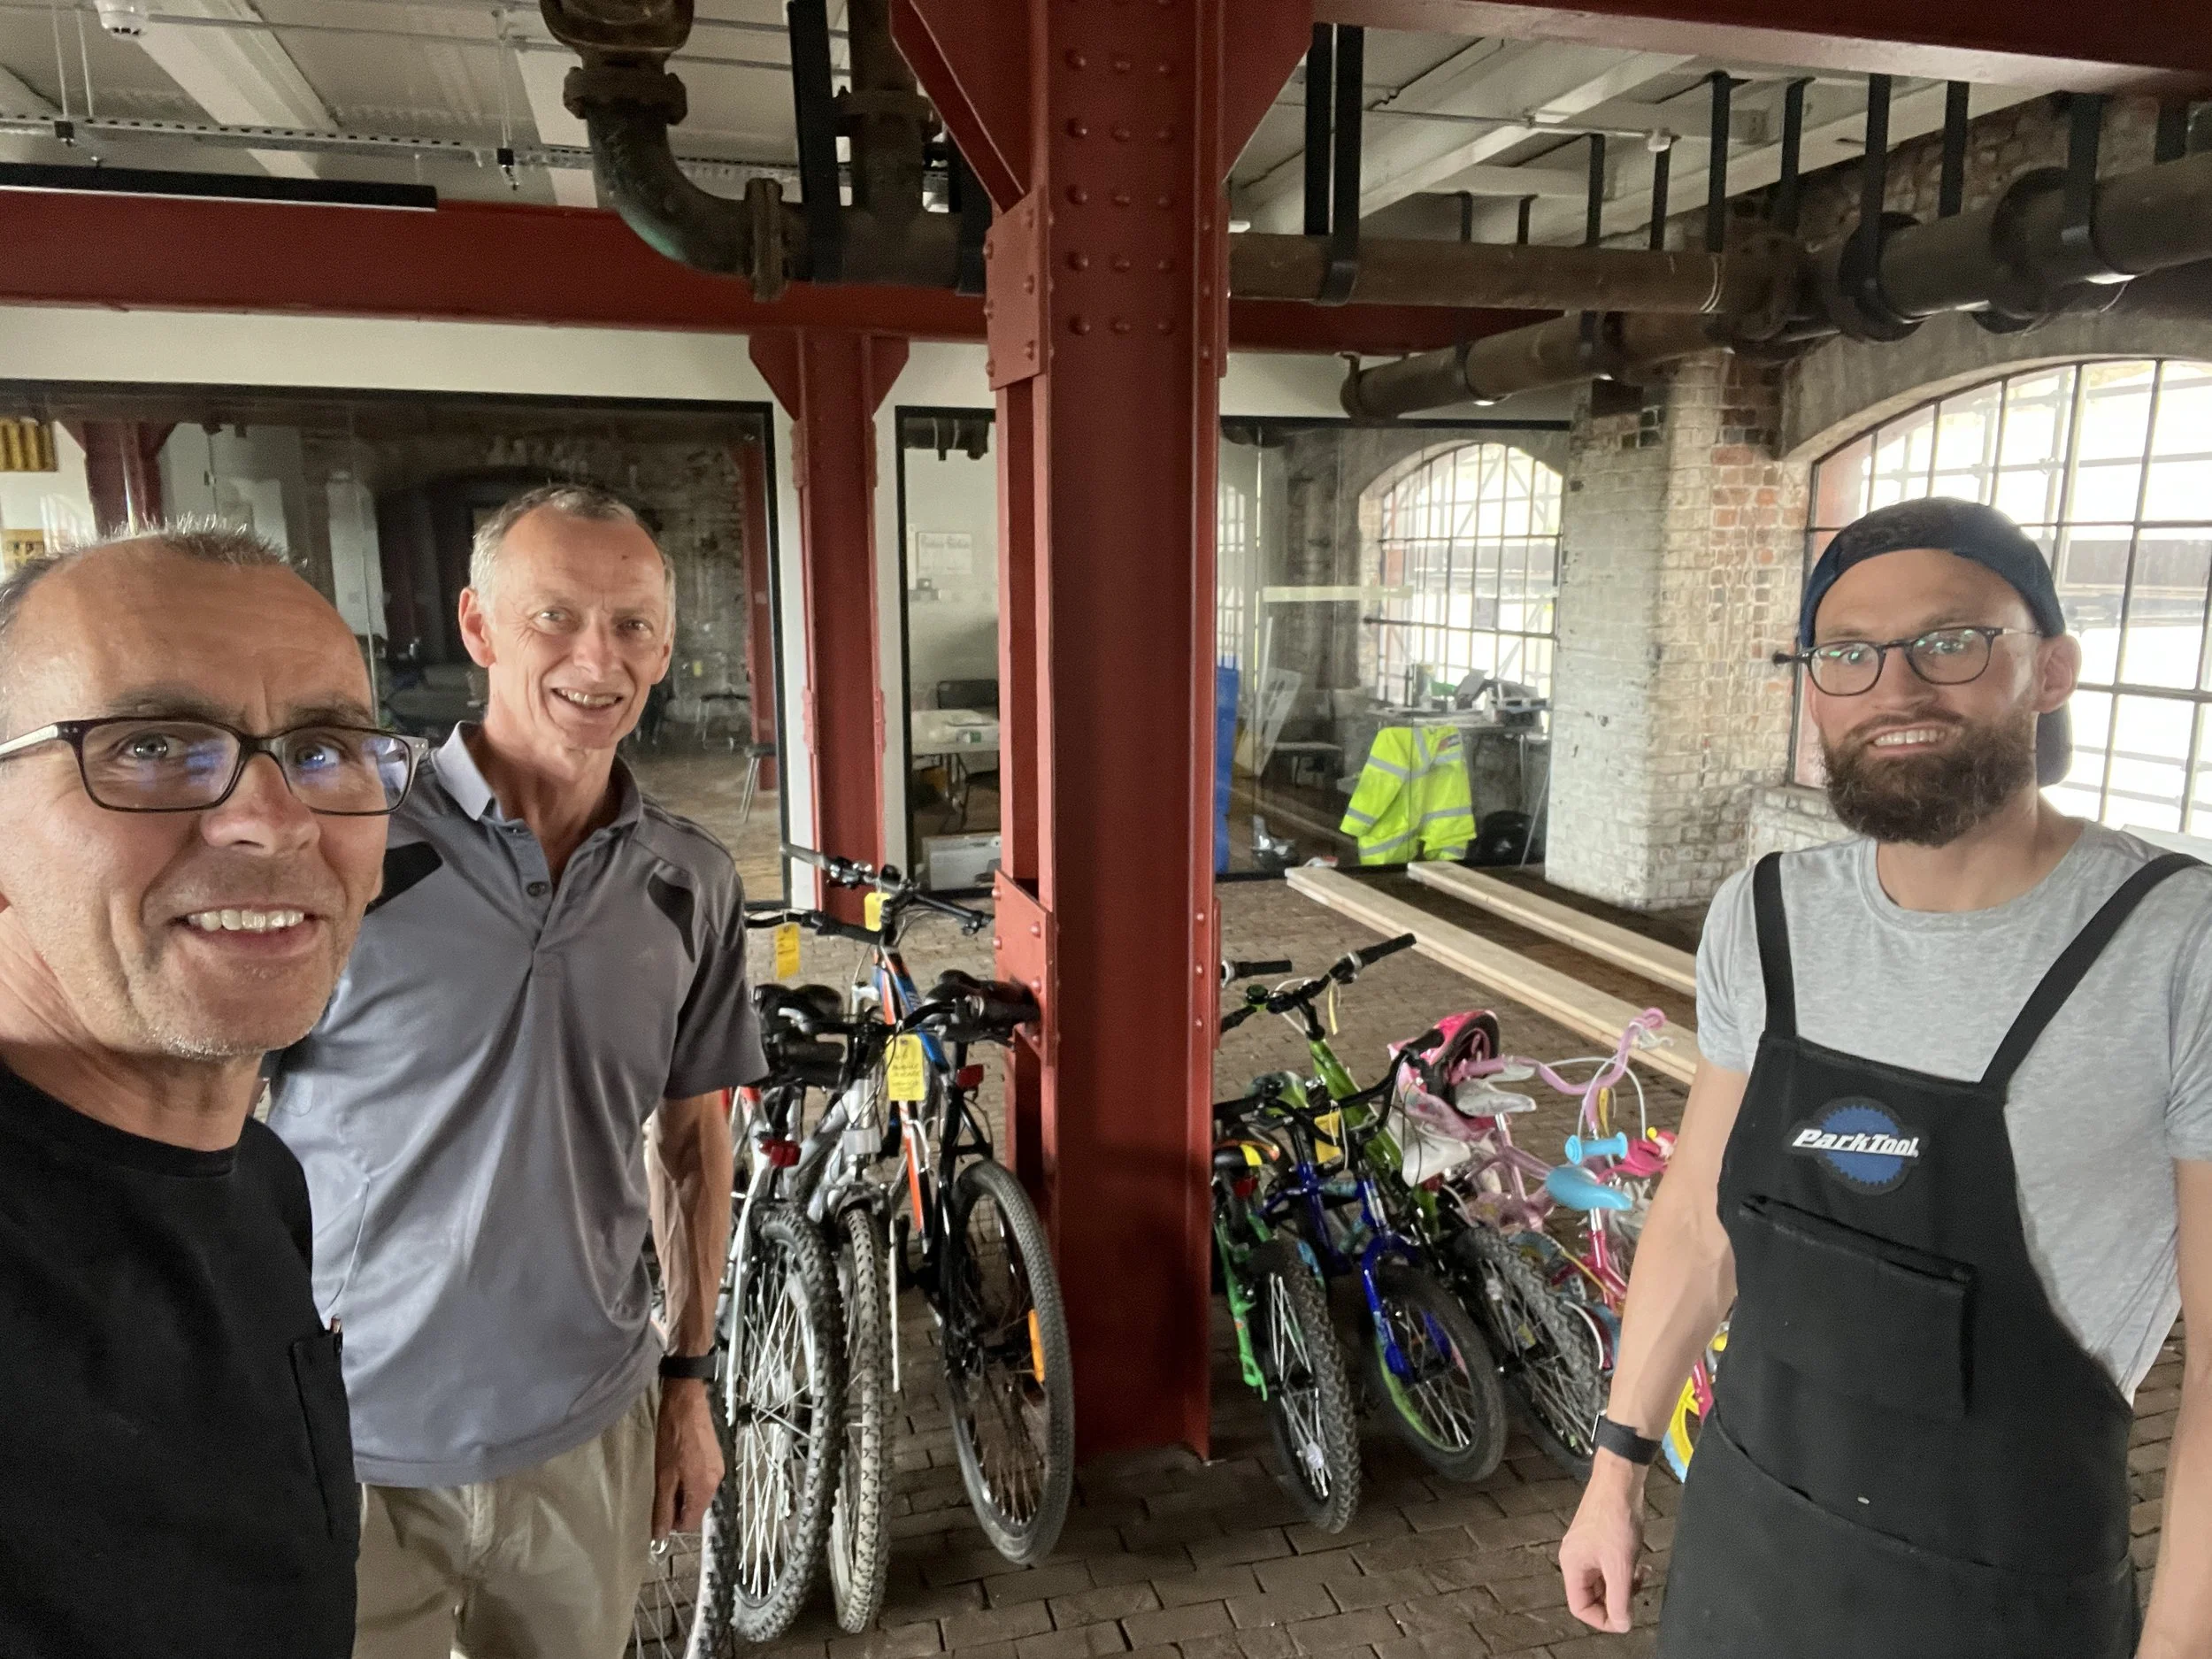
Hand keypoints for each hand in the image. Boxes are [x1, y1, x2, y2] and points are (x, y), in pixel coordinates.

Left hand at [652, 1380, 724, 1539]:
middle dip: (679, 1505)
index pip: (691, 1523)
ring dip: (684, 1491)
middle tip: (662, 1489)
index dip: (673, 1522)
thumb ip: (663, 1508)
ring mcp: (718, 1467)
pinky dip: (691, 1478)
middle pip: (697, 1508)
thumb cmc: (673, 1437)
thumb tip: (660, 1536)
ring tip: (669, 1473)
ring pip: (700, 1493)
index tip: (660, 1509)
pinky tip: (679, 1463)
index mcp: (704, 1488)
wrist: (686, 1402)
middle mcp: (716, 1480)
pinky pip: (704, 1478)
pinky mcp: (716, 1456)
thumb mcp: (663, 1477)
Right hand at [1559, 1454, 1646, 1632]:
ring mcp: (1587, 1549)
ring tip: (1640, 1573)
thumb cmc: (1614, 1518)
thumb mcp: (1620, 1566)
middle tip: (1637, 1591)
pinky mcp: (1599, 1540)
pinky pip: (1610, 1567)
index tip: (1624, 1618)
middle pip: (1593, 1596)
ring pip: (1604, 1581)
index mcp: (1573, 1566)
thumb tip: (1622, 1624)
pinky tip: (1639, 1562)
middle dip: (1617, 1598)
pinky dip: (1624, 1570)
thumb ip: (1619, 1600)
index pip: (1580, 1607)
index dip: (1602, 1619)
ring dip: (1624, 1584)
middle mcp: (1576, 1559)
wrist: (1620, 1483)